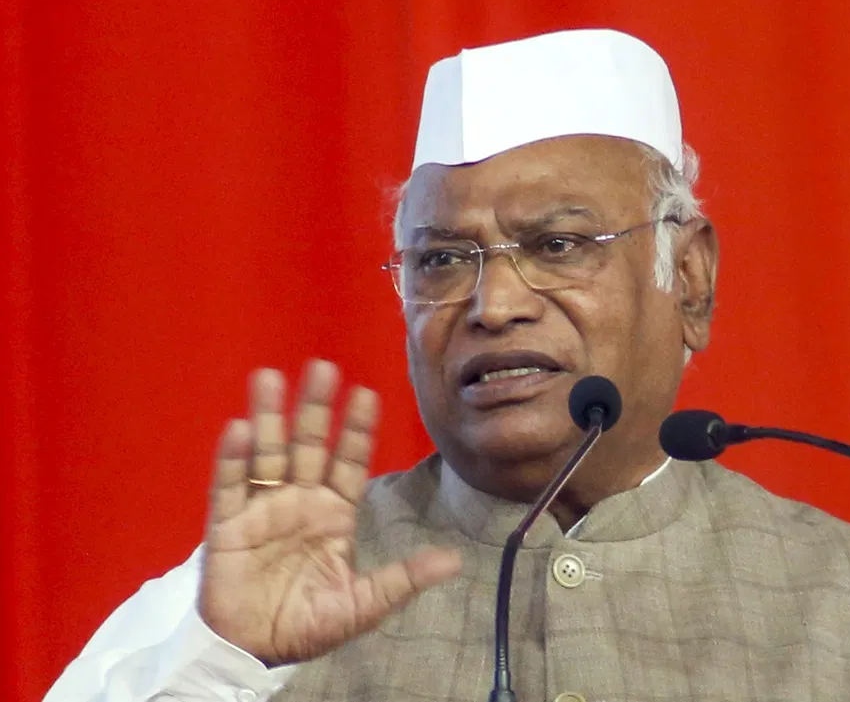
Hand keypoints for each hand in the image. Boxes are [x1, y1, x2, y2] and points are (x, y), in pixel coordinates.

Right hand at [198, 359, 460, 665]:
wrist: (257, 652)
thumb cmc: (311, 624)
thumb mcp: (364, 604)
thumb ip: (403, 578)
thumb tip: (453, 561)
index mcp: (334, 514)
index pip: (349, 462)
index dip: (356, 429)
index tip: (366, 393)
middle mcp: (299, 502)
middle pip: (308, 446)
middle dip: (315, 409)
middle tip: (322, 366)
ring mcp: (262, 509)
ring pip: (266, 454)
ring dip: (269, 418)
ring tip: (270, 378)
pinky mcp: (226, 527)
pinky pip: (228, 487)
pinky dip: (233, 459)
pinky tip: (240, 429)